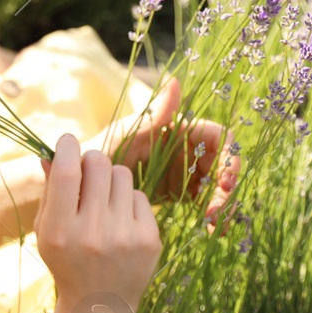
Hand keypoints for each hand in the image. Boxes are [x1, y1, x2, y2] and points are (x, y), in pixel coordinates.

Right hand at [35, 133, 162, 312]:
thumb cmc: (66, 262)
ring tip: (104, 201)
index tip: (67, 142)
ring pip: (121, 174)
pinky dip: (128, 202)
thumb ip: (50, 192)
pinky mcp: (149, 240)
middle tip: (87, 171)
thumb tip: (52, 153)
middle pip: (98, 164)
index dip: (67, 148)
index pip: (66, 173)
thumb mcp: (47, 232)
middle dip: (90, 160)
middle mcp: (93, 233)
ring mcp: (125, 237)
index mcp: (60, 231)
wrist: (99, 307)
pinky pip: (140, 196)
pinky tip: (121, 223)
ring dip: (110, 180)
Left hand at [81, 76, 240, 232]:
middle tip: (219, 212)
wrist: (82, 184)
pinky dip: (211, 215)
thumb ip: (154, 115)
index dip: (229, 157)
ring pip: (217, 186)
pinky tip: (209, 230)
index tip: (226, 182)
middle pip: (223, 164)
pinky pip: (205, 202)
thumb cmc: (102, 150)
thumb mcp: (128, 135)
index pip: (219, 138)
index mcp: (181, 129)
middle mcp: (188, 148)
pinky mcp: (181, 193)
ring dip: (222, 204)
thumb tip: (176, 81)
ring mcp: (186, 171)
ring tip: (214, 225)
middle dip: (227, 188)